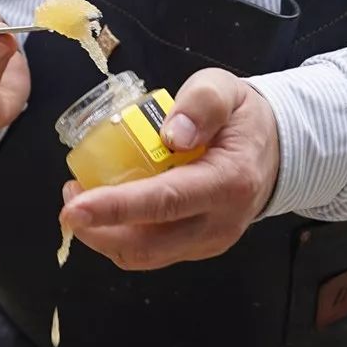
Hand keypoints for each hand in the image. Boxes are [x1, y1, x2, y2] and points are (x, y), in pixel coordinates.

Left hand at [59, 69, 279, 268]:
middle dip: (97, 230)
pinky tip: (105, 207)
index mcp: (227, 182)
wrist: (276, 151)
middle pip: (147, 244)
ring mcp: (208, 242)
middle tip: (69, 195)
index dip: (116, 207)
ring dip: (103, 235)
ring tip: (81, 197)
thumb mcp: (226, 91)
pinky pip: (151, 251)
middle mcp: (218, 223)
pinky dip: (119, 236)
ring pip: (144, 255)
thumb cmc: (243, 118)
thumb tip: (171, 134)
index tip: (75, 206)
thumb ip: (202, 104)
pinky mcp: (197, 248)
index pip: (165, 202)